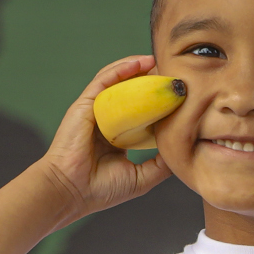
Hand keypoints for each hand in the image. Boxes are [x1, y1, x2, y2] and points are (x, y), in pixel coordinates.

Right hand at [38, 55, 175, 222]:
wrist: (71, 192)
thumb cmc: (101, 189)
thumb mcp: (141, 178)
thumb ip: (161, 165)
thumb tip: (182, 150)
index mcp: (118, 136)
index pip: (140, 112)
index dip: (158, 102)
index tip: (178, 94)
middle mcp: (106, 120)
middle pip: (129, 93)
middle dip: (149, 80)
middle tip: (172, 72)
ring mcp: (94, 111)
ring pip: (117, 82)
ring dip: (137, 68)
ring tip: (159, 61)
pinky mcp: (84, 105)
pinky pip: (104, 81)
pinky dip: (121, 69)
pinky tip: (139, 62)